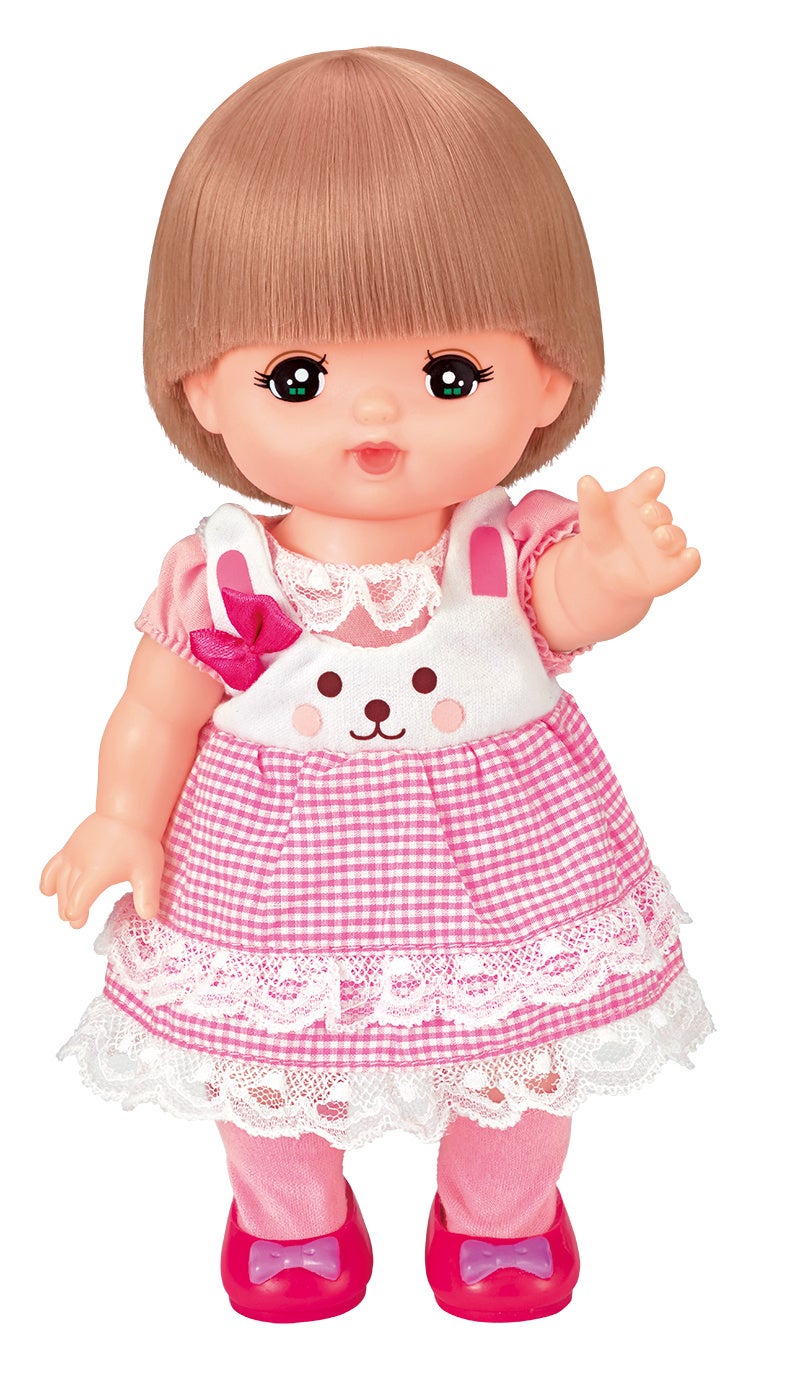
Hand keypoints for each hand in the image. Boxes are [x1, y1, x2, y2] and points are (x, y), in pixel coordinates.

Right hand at [40, 814, 163, 928]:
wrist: (127, 812)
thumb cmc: (138, 842)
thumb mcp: (148, 872)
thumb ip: (147, 896)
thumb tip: (148, 917)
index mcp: (96, 874)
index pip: (77, 901)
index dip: (76, 914)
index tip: (80, 922)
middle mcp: (79, 865)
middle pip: (66, 894)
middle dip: (68, 909)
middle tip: (78, 922)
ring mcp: (72, 855)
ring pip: (59, 882)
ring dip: (61, 898)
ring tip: (67, 910)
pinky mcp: (69, 847)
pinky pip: (52, 866)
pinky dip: (48, 880)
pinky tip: (48, 891)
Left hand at [577, 467, 699, 600]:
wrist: (604, 572)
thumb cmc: (603, 538)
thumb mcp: (593, 522)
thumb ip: (592, 504)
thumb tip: (585, 480)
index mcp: (640, 500)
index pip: (646, 488)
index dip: (650, 482)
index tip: (655, 476)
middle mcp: (658, 520)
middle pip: (661, 513)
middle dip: (656, 512)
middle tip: (646, 511)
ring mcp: (667, 544)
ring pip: (674, 537)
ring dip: (670, 536)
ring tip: (660, 536)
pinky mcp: (674, 569)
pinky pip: (686, 564)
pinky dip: (690, 560)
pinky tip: (691, 555)